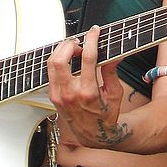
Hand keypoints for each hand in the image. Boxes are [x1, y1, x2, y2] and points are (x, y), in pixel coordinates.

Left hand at [47, 25, 127, 148]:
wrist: (93, 135)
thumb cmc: (106, 115)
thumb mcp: (115, 93)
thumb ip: (111, 71)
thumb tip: (115, 53)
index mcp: (88, 92)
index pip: (87, 58)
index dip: (91, 40)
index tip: (95, 31)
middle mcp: (70, 94)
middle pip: (60, 59)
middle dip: (69, 44)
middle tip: (80, 42)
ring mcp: (59, 95)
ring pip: (51, 64)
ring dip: (61, 51)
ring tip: (73, 49)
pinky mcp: (53, 96)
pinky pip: (50, 72)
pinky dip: (57, 61)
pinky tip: (67, 59)